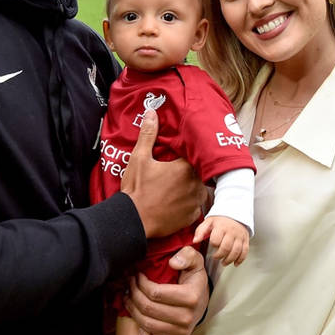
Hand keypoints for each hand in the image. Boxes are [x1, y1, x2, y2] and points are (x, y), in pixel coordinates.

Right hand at [121, 110, 205, 237]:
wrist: (133, 220)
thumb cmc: (137, 190)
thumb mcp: (139, 159)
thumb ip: (148, 134)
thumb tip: (151, 113)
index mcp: (185, 168)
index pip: (195, 156)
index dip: (187, 155)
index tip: (179, 157)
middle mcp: (195, 184)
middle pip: (199, 172)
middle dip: (190, 171)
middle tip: (176, 172)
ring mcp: (195, 202)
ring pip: (200, 189)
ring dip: (192, 187)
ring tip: (177, 186)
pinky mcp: (192, 217)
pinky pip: (196, 206)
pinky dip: (190, 203)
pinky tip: (178, 201)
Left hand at [124, 246, 207, 334]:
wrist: (202, 301)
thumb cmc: (193, 279)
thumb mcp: (195, 262)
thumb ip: (187, 255)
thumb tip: (173, 262)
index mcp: (191, 297)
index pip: (155, 293)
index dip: (140, 283)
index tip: (136, 274)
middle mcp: (187, 318)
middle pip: (148, 308)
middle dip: (133, 293)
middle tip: (129, 284)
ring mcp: (181, 332)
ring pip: (146, 324)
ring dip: (132, 310)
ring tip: (128, 297)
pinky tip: (139, 325)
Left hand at [194, 216, 249, 265]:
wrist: (235, 214)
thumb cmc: (220, 220)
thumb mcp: (208, 222)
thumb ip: (200, 231)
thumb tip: (195, 240)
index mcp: (221, 227)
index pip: (216, 239)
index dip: (213, 245)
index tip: (211, 247)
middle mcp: (232, 231)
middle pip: (226, 247)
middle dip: (220, 255)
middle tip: (216, 257)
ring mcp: (239, 236)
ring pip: (236, 251)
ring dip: (229, 259)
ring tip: (224, 262)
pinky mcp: (245, 240)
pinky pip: (245, 251)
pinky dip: (240, 259)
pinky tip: (235, 263)